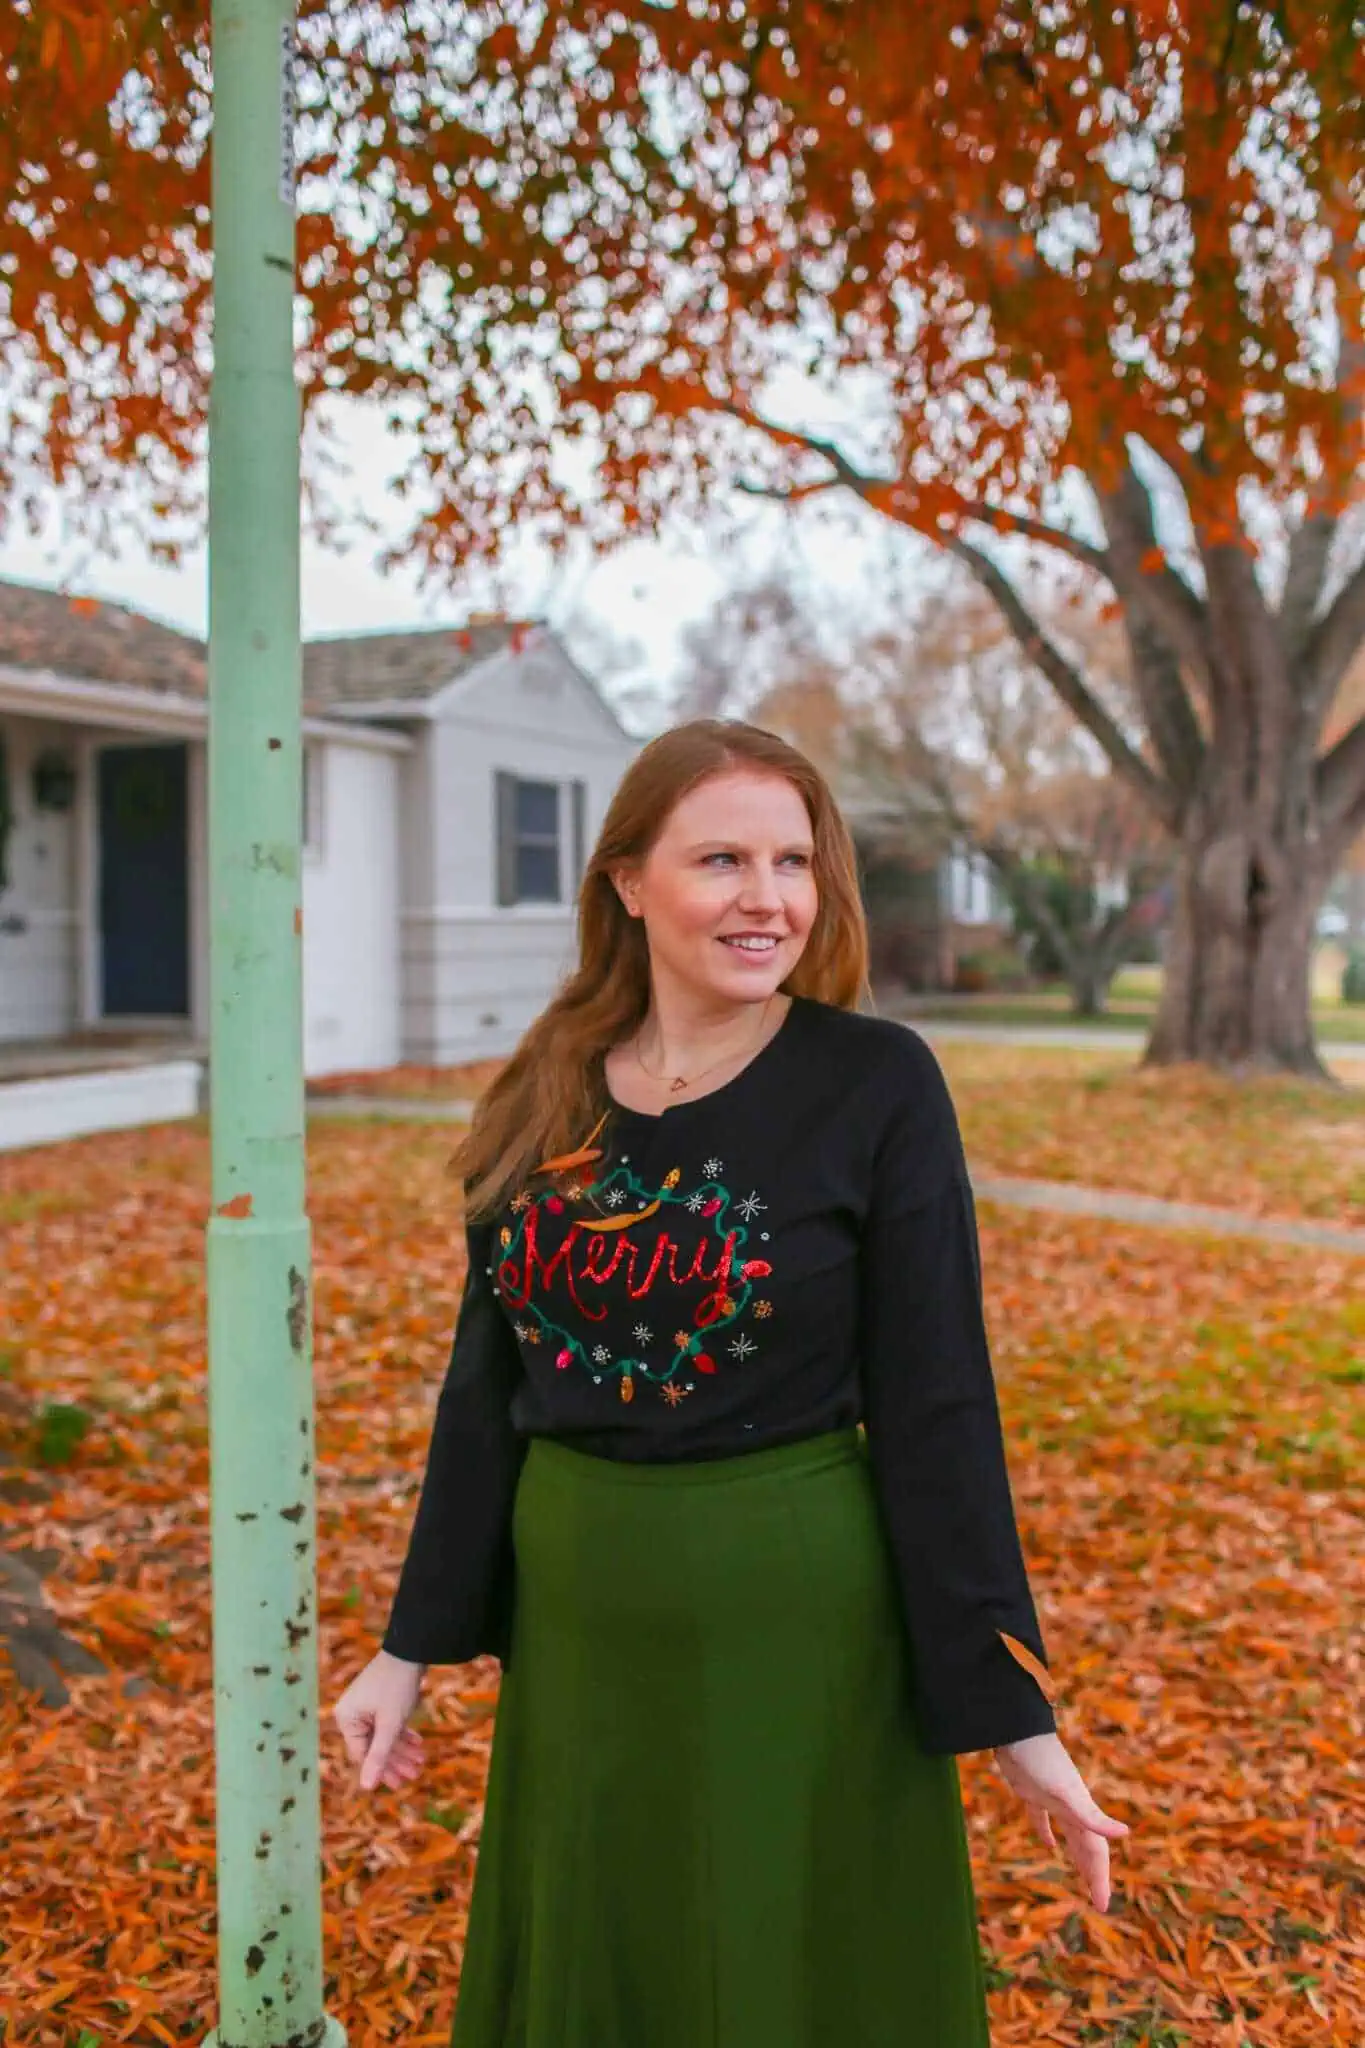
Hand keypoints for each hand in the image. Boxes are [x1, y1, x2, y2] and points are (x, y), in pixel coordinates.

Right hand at [333, 1650, 427, 1791]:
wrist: (410, 1649)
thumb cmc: (397, 1686)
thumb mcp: (390, 1724)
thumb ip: (378, 1756)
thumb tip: (367, 1788)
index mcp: (347, 1718)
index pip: (362, 1754)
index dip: (382, 1770)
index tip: (400, 1784)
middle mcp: (352, 1713)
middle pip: (373, 1746)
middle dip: (396, 1760)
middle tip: (415, 1774)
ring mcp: (365, 1705)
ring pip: (383, 1735)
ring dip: (402, 1748)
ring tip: (421, 1761)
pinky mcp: (378, 1700)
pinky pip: (387, 1723)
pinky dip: (401, 1733)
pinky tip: (417, 1744)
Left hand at [992, 1732, 1128, 1911]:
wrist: (1016, 1730)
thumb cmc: (1041, 1759)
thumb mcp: (1065, 1792)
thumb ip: (1092, 1815)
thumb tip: (1125, 1833)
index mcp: (1081, 1810)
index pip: (1096, 1851)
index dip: (1101, 1879)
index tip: (1102, 1906)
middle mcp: (1072, 1807)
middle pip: (1088, 1847)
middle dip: (1094, 1874)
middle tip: (1100, 1902)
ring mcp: (1053, 1799)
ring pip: (1070, 1835)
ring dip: (1077, 1856)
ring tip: (1082, 1877)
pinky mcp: (1033, 1791)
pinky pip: (1044, 1818)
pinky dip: (1047, 1832)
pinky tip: (1048, 1845)